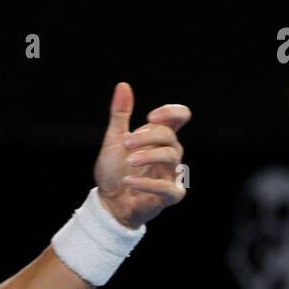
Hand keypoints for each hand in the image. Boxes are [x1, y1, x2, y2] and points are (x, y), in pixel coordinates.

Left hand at [93, 82, 190, 227]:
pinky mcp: (170, 195)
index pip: (179, 117)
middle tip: (125, 143)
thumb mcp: (114, 140)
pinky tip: (129, 181)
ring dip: (148, 156)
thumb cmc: (114, 171)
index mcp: (159, 138)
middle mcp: (170, 154)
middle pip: (170, 137)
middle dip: (147, 137)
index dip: (171, 113)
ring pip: (171, 158)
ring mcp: (172, 175)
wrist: (108, 202)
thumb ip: (120, 115)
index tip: (151, 117)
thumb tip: (123, 85)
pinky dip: (147, 184)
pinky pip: (167, 188)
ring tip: (128, 160)